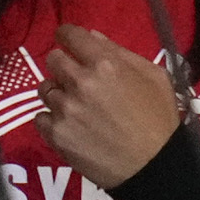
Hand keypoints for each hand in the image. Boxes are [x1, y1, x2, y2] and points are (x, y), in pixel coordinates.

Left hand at [38, 24, 184, 191]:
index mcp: (105, 64)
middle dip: (64, 65)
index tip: (70, 42)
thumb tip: (91, 36)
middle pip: (52, 59)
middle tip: (79, 79)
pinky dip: (53, 119)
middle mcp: (80, 83)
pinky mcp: (54, 133)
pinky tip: (73, 126)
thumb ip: (119, 53)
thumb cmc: (159, 118)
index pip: (70, 35)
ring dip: (58, 93)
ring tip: (80, 107)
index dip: (68, 36)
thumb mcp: (153, 76)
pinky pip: (41, 116)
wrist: (153, 164)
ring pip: (45, 88)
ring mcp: (64, 109)